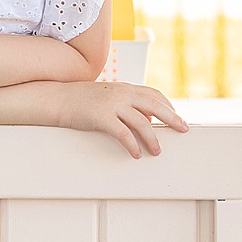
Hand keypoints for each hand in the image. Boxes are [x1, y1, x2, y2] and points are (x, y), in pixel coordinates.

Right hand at [55, 81, 188, 158]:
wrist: (56, 98)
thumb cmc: (81, 100)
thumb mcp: (106, 96)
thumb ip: (126, 104)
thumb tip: (145, 119)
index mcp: (125, 87)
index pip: (154, 94)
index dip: (168, 106)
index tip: (177, 117)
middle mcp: (122, 93)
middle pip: (155, 105)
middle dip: (172, 118)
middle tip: (184, 130)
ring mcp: (112, 104)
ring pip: (142, 122)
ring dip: (153, 138)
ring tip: (157, 151)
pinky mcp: (102, 117)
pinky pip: (123, 134)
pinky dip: (133, 145)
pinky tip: (137, 154)